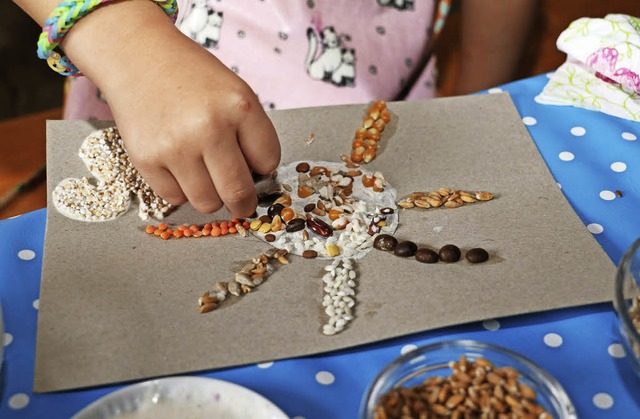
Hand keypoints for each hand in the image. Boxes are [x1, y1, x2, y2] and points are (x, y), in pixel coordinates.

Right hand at [61, 2, 279, 216]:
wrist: (136, 56)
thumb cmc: (191, 76)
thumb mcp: (234, 91)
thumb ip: (250, 133)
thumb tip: (257, 181)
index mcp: (239, 107)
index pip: (268, 162)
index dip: (263, 167)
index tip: (255, 167)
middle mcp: (209, 128)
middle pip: (239, 193)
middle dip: (244, 203)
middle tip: (242, 203)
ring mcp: (176, 147)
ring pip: (207, 203)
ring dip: (211, 197)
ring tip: (205, 176)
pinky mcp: (146, 160)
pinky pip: (175, 198)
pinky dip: (180, 190)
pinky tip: (178, 166)